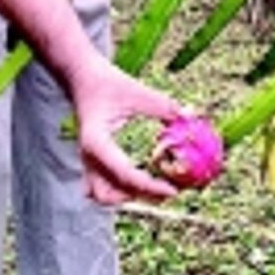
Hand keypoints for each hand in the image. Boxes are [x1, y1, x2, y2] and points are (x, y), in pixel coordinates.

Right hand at [71, 53, 183, 205]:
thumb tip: (192, 116)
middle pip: (108, 194)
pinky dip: (119, 190)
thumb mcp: (137, 91)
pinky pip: (100, 186)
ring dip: (126, 197)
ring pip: (100, 195)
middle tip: (166, 191)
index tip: (173, 190)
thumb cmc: (108, 82)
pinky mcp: (90, 160)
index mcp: (97, 141)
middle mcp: (88, 156)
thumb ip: (164, 106)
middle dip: (138, 197)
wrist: (82, 78)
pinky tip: (140, 181)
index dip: (150, 186)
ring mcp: (87, 160)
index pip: (124, 174)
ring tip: (154, 188)